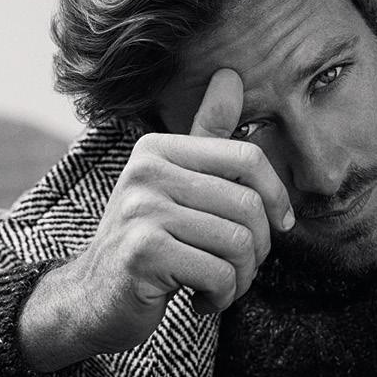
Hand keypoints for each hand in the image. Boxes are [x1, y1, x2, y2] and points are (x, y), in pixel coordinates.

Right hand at [18, 69, 293, 370]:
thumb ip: (205, 135)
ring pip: (237, 244)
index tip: (282, 225)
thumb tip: (231, 75)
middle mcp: (146, 171)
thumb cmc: (148, 242)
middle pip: (248, 206)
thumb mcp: (175, 183)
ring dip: (241, 278)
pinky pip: (217, 274)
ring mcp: (141, 211)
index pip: (247, 158)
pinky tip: (201, 300)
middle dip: (258, 248)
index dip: (278, 196)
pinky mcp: (142, 253)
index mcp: (158, 149)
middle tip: (241, 268)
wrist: (95, 299)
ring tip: (221, 286)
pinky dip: (221, 297)